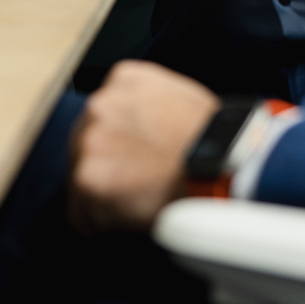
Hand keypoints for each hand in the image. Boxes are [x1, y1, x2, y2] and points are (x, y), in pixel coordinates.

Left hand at [68, 61, 219, 233]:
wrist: (223, 166)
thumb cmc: (215, 140)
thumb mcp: (180, 95)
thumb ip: (148, 103)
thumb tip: (141, 124)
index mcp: (123, 79)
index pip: (102, 114)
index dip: (119, 142)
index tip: (134, 157)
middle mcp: (100, 104)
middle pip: (84, 144)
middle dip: (107, 166)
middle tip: (140, 183)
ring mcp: (90, 141)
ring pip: (80, 179)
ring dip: (105, 195)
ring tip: (141, 200)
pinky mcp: (87, 179)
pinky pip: (81, 215)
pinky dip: (101, 224)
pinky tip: (133, 217)